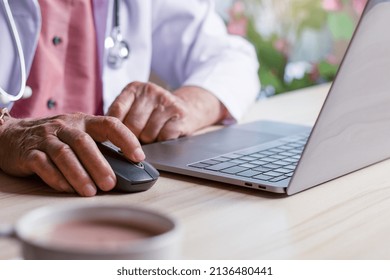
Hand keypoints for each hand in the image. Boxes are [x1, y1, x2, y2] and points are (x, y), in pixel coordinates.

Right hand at [0, 113, 144, 196]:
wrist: (11, 135)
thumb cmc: (54, 138)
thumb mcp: (77, 135)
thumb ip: (98, 148)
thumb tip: (125, 170)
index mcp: (83, 121)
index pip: (109, 124)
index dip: (126, 139)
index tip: (138, 156)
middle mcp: (65, 127)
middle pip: (84, 142)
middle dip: (99, 164)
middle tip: (111, 184)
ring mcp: (45, 139)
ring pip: (63, 154)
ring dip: (79, 174)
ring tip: (91, 192)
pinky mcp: (28, 153)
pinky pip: (42, 164)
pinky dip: (56, 178)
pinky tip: (67, 189)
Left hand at [107, 82, 226, 142]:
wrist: (187, 108)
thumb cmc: (155, 112)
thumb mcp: (136, 106)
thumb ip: (121, 116)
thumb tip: (104, 136)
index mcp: (135, 88)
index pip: (116, 111)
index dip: (115, 130)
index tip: (115, 139)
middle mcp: (150, 91)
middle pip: (132, 125)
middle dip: (133, 138)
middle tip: (138, 138)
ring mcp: (166, 101)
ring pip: (147, 134)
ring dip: (149, 140)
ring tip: (153, 133)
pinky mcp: (179, 114)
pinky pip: (163, 137)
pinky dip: (162, 141)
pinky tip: (165, 133)